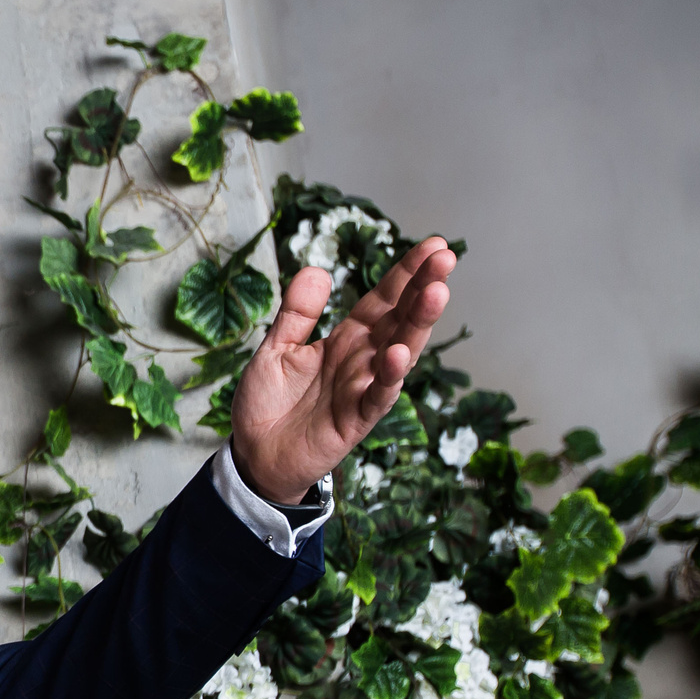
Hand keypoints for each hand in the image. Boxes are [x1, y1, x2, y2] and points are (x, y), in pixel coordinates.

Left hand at [230, 235, 456, 503]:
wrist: (254, 453)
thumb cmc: (268, 402)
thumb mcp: (276, 348)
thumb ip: (297, 313)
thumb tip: (318, 269)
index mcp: (346, 339)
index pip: (383, 300)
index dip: (406, 273)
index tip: (433, 245)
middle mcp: (363, 359)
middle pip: (400, 319)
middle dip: (424, 288)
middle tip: (446, 257)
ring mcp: (363, 388)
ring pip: (400, 352)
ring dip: (418, 324)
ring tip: (436, 293)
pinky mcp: (356, 419)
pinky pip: (378, 396)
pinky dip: (390, 377)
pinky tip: (398, 354)